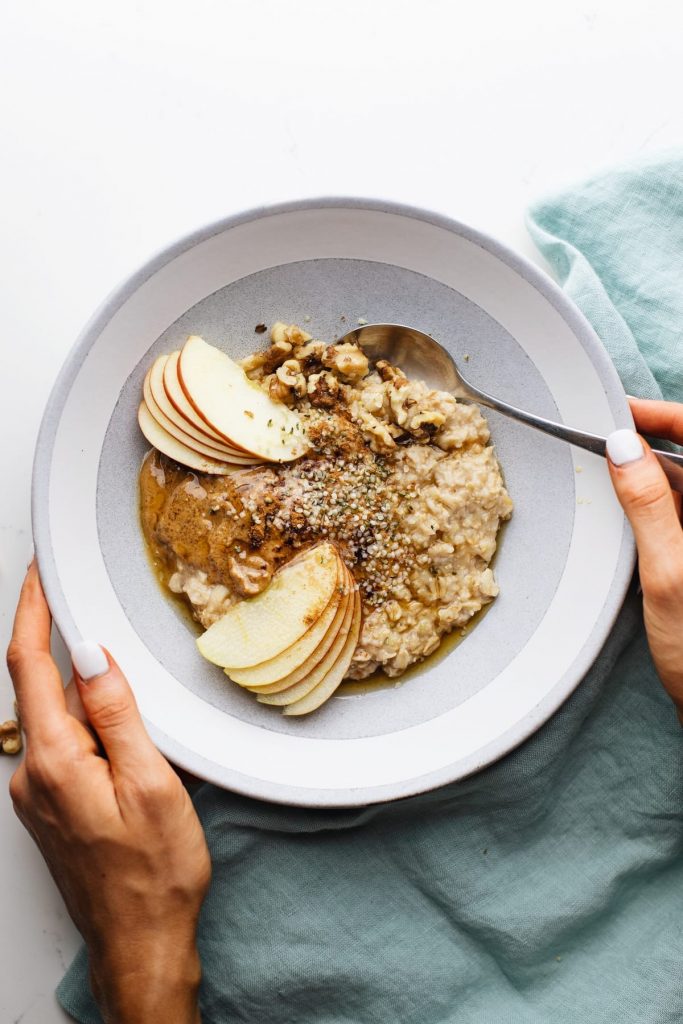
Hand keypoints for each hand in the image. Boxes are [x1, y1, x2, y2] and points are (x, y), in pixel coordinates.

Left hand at [6, 563, 210, 1023]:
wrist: (139, 943)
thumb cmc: (155, 874)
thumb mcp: (151, 785)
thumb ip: (117, 715)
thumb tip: (92, 656)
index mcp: (56, 762)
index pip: (30, 666)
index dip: (33, 612)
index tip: (39, 573)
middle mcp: (33, 774)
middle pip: (34, 685)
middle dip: (52, 637)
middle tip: (75, 594)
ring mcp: (36, 792)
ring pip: (49, 714)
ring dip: (69, 679)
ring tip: (102, 654)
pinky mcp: (49, 805)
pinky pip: (57, 741)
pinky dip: (76, 713)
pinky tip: (106, 715)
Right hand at [606, 399, 682, 720]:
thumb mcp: (669, 573)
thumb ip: (649, 503)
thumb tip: (623, 446)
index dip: (664, 415)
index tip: (619, 413)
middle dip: (652, 446)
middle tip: (601, 443)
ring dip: (655, 477)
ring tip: (609, 479)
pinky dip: (662, 506)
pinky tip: (634, 516)